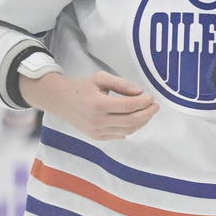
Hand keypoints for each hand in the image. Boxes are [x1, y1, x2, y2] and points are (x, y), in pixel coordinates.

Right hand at [21, 71, 157, 139]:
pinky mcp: (96, 137)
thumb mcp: (100, 78)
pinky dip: (131, 128)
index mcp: (98, 104)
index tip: (151, 97)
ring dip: (142, 122)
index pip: (129, 106)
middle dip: (147, 113)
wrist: (60, 100)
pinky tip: (136, 119)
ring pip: (128, 130)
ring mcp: (96, 131)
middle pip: (131, 121)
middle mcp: (97, 120)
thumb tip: (140, 92)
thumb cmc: (82, 87)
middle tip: (155, 106)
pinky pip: (120, 135)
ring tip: (147, 112)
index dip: (144, 102)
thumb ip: (121, 83)